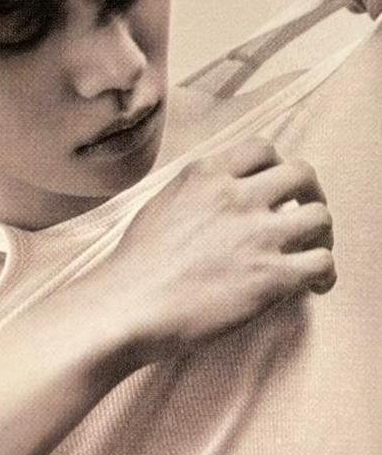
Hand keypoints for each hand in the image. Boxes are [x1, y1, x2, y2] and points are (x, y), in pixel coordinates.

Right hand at [106, 137, 334, 359]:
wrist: (128, 305)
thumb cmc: (134, 265)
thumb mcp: (161, 204)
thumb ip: (196, 193)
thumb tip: (218, 202)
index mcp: (207, 175)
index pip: (263, 149)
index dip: (278, 167)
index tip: (277, 188)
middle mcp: (237, 195)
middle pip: (302, 175)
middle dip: (311, 194)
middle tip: (306, 216)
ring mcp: (257, 234)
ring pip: (319, 217)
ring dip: (323, 234)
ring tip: (314, 252)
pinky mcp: (271, 275)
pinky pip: (321, 263)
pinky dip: (325, 274)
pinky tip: (316, 286)